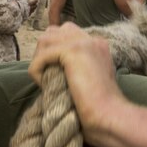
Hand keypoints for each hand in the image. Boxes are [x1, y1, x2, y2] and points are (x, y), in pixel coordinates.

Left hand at [29, 24, 126, 145]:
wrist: (109, 115)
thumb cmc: (100, 108)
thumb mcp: (89, 79)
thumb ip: (77, 67)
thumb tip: (52, 65)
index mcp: (98, 45)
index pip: (66, 34)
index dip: (53, 51)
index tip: (52, 73)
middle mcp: (92, 39)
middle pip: (54, 31)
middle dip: (43, 51)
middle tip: (44, 74)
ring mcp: (84, 43)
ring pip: (45, 40)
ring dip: (38, 60)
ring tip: (44, 80)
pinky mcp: (74, 51)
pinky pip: (43, 55)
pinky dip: (37, 70)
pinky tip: (43, 85)